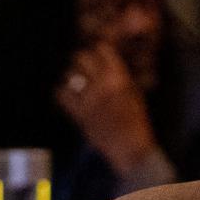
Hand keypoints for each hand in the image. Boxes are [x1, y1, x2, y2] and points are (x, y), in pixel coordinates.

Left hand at [55, 43, 157, 175]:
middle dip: (82, 61)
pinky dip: (63, 93)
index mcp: (120, 78)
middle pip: (82, 58)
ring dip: (72, 76)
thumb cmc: (137, 123)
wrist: (131, 150)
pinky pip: (61, 94)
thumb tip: (107, 62)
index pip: (102, 50)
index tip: (96, 55)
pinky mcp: (80, 114)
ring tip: (76, 83)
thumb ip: (122, 76)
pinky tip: (69, 97)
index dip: (98, 50)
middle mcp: (103, 86)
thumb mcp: (136, 94)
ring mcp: (90, 100)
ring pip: (70, 74)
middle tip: (84, 68)